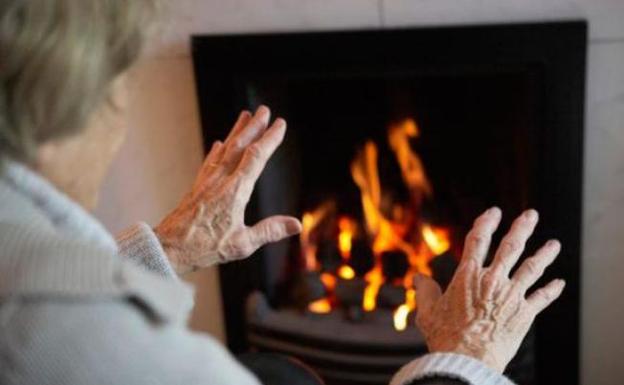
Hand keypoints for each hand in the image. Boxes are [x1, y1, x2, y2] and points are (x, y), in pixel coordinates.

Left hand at [155, 106, 301, 273]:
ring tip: (245, 116)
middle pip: (239, 146)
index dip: (269, 139)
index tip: (280, 124)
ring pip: (224, 150)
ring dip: (236, 132)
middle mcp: (220, 180)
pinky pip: (210, 162)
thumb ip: (270, 231)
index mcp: (234, 191)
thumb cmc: (205, 247)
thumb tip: (296, 224)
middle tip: (264, 110)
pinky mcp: (197, 187)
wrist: (168, 247)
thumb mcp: (242, 244)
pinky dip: (217, 150)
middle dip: (254, 127)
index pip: (256, 157)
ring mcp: (207, 182)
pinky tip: (218, 144)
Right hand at [414, 208, 564, 372]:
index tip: (494, 212)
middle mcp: (493, 280)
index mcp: (468, 275)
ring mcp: (512, 295)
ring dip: (545, 254)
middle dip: (522, 228)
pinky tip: (559, 282)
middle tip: (531, 215)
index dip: (486, 222)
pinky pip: (542, 297)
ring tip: (554, 244)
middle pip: (511, 246)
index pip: (478, 239)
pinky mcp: (525, 313)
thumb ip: (425, 291)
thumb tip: (419, 278)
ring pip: (532, 267)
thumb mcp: (428, 311)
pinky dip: (552, 289)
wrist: (468, 358)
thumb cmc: (446, 336)